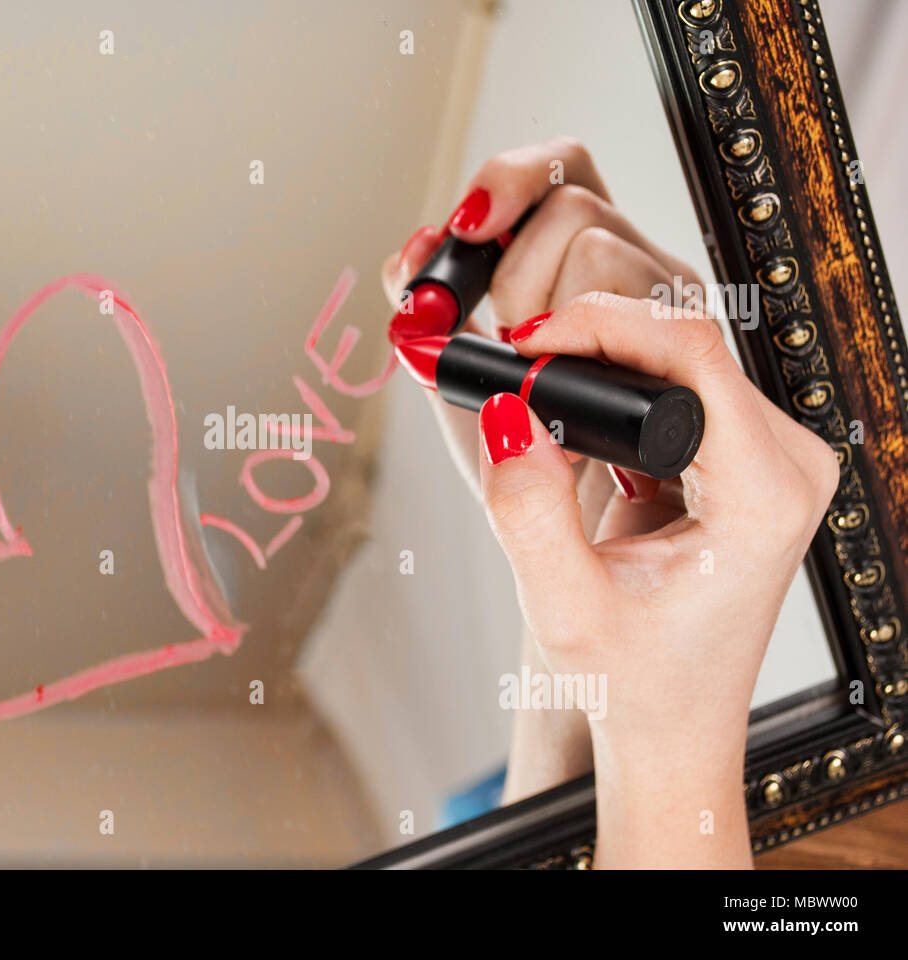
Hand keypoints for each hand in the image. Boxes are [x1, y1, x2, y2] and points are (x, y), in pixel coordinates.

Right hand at [381, 137, 708, 803]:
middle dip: (586, 340)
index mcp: (765, 497)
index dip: (597, 327)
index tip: (520, 348)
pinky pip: (667, 380)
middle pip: (683, 339)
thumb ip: (529, 511)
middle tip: (512, 376)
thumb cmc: (637, 682)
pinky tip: (567, 423)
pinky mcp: (734, 454)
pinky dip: (606, 386)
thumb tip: (504, 413)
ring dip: (594, 359)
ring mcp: (765, 455)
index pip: (690, 353)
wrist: (669, 719)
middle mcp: (785, 462)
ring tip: (533, 402)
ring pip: (672, 351)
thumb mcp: (565, 608)